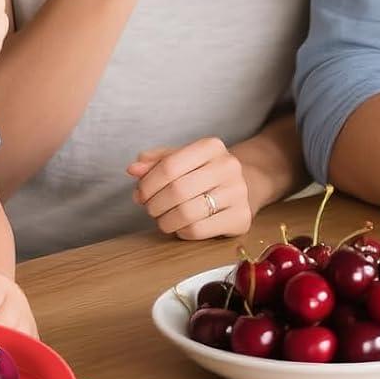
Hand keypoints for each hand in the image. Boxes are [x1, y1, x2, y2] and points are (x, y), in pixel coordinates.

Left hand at [126, 136, 253, 238]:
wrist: (246, 186)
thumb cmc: (204, 172)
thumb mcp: (182, 160)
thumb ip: (155, 162)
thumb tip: (133, 169)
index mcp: (212, 146)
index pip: (169, 166)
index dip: (147, 184)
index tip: (140, 194)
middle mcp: (229, 166)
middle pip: (177, 190)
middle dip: (154, 204)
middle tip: (150, 209)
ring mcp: (238, 193)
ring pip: (186, 213)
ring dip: (165, 221)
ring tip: (163, 219)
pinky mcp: (241, 218)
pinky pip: (199, 230)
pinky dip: (182, 232)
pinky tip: (181, 226)